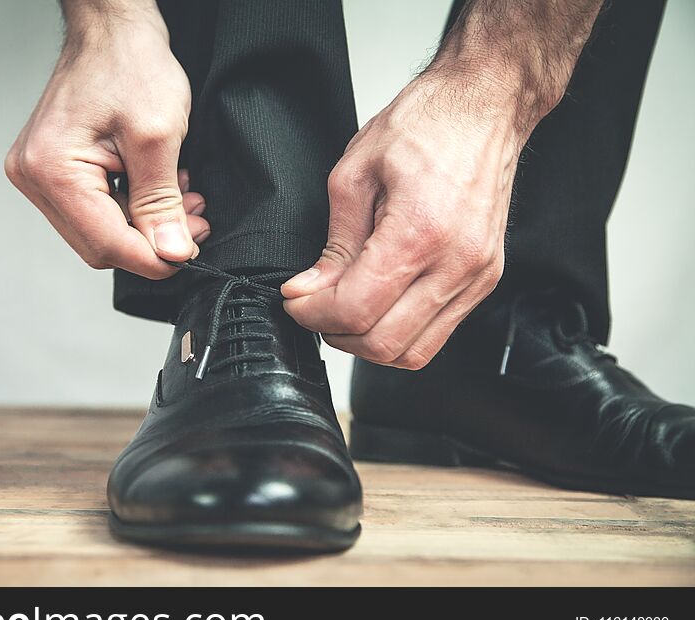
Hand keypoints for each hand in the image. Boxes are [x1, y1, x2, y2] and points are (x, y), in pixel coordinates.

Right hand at [5, 1, 208, 278]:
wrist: (112, 29)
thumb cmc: (129, 64)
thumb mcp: (157, 137)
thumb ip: (162, 203)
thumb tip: (171, 254)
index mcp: (52, 169)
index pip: (107, 244)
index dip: (154, 258)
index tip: (190, 252)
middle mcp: (34, 177)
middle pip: (100, 246)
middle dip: (152, 241)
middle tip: (193, 220)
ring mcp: (39, 175)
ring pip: (100, 233)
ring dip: (145, 225)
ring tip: (181, 197)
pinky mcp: (53, 172)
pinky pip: (95, 212)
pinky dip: (131, 209)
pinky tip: (157, 189)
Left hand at [282, 74, 524, 367]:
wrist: (485, 106)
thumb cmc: (428, 124)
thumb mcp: (356, 173)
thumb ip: (334, 243)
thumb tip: (309, 289)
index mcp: (420, 231)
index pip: (356, 308)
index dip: (313, 314)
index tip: (295, 300)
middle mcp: (456, 262)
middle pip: (384, 343)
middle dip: (335, 334)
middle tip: (313, 308)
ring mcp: (477, 276)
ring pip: (413, 352)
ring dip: (368, 342)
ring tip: (345, 310)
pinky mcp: (485, 280)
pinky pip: (437, 335)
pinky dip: (400, 333)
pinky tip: (380, 305)